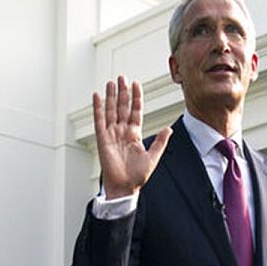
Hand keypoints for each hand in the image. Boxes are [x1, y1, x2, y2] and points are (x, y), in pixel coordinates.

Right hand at [93, 76, 171, 198]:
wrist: (124, 187)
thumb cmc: (137, 176)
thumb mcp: (153, 157)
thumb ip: (160, 142)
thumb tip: (168, 129)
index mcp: (134, 134)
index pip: (135, 111)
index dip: (136, 98)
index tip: (136, 84)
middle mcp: (122, 132)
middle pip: (122, 107)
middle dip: (123, 92)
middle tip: (122, 77)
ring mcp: (112, 134)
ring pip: (111, 110)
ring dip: (111, 96)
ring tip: (111, 83)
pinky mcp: (102, 139)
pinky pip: (99, 120)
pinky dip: (98, 108)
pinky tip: (98, 97)